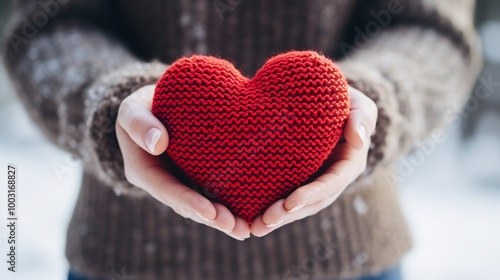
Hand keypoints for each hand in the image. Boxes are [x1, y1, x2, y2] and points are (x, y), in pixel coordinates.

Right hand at [116, 85, 250, 240]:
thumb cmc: (142, 106)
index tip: (210, 211)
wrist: (156, 104)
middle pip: (188, 205)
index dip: (188, 201)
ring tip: (246, 228)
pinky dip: (231, 202)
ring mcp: (181, 182)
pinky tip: (251, 214)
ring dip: (224, 218)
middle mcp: (163, 183)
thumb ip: (138, 123)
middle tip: (238, 229)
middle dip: (213, 219)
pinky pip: (214, 191)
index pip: (167, 189)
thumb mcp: (131, 110)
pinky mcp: (198, 176)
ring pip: (203, 204)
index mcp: (144, 171)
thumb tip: (158, 143)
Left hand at [251, 85, 377, 236]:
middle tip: (265, 221)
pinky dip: (270, 207)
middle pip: (312, 203)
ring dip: (278, 218)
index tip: (290, 202)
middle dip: (289, 214)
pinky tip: (251, 218)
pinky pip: (286, 196)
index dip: (311, 194)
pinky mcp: (298, 179)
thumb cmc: (344, 100)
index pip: (331, 183)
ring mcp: (315, 181)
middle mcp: (333, 179)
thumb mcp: (359, 104)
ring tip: (255, 227)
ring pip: (297, 205)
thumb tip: (358, 140)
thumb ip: (361, 118)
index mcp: (349, 164)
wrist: (323, 101)